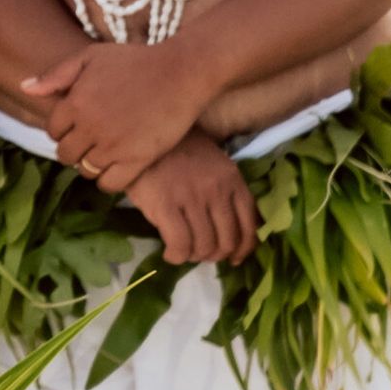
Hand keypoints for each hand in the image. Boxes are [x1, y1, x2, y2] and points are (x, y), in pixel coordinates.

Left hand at [30, 36, 204, 194]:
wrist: (180, 72)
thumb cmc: (135, 61)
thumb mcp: (91, 57)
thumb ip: (56, 75)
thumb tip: (24, 87)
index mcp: (74, 103)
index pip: (53, 131)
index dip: (64, 130)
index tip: (79, 126)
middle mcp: (89, 127)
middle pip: (66, 154)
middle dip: (75, 149)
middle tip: (92, 141)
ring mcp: (112, 146)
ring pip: (86, 170)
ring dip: (91, 164)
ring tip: (106, 152)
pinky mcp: (136, 160)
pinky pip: (109, 185)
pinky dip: (108, 180)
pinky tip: (117, 167)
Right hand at [128, 133, 264, 269]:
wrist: (141, 131)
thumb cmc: (177, 149)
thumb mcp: (213, 164)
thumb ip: (225, 191)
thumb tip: (231, 229)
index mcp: (232, 180)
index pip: (249, 225)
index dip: (243, 249)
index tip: (233, 258)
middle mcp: (217, 191)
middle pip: (226, 241)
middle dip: (215, 256)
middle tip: (201, 254)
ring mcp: (192, 198)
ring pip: (203, 246)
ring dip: (194, 257)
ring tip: (183, 251)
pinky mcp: (165, 205)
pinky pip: (179, 244)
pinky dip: (176, 256)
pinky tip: (170, 253)